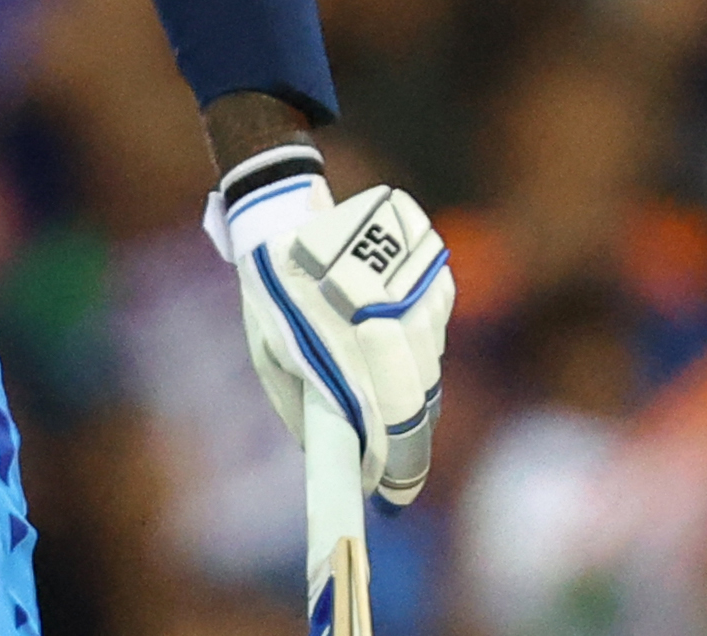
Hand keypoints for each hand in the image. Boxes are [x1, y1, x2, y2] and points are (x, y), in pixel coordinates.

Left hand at [206, 174, 453, 504]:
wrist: (288, 211)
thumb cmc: (271, 291)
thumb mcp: (269, 354)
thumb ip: (304, 407)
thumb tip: (339, 460)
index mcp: (342, 337)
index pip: (390, 417)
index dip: (399, 464)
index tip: (394, 495)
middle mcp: (388, 313)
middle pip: (419, 398)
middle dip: (405, 437)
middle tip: (390, 468)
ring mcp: (416, 290)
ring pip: (432, 366)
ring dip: (410, 388)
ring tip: (374, 383)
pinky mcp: (433, 273)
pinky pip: (438, 332)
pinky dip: (418, 347)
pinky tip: (386, 336)